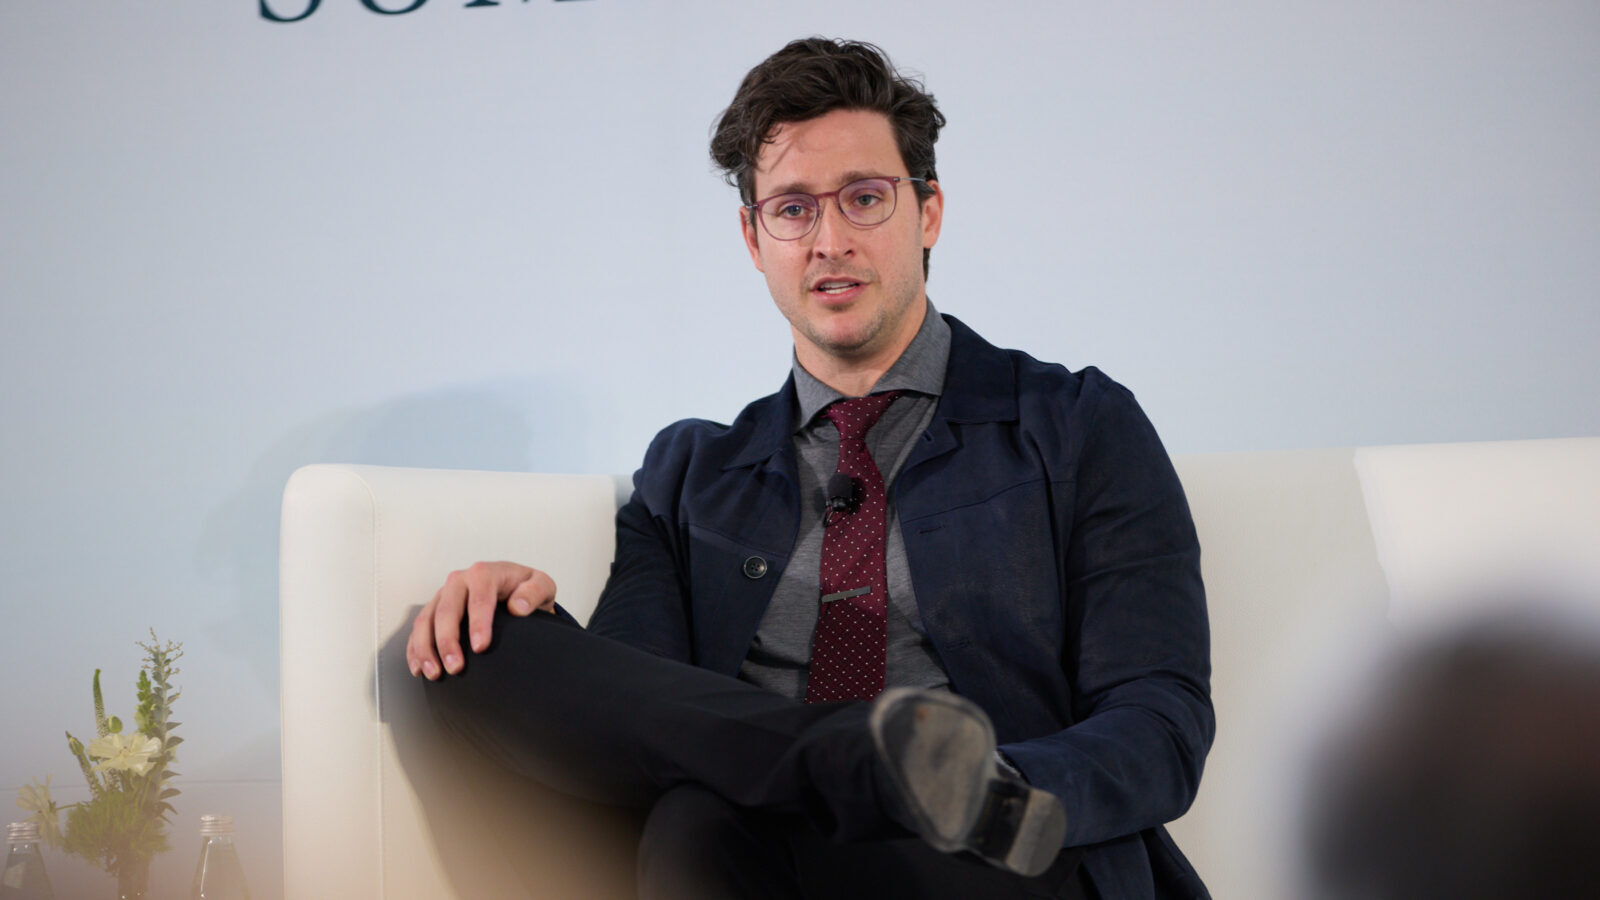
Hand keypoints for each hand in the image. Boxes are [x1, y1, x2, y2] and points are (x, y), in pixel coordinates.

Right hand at [407, 561, 555, 679]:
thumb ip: (535, 592)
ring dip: (426, 648)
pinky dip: (415, 649)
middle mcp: (459, 581)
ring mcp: (443, 595)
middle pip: (447, 610)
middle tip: (455, 668)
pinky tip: (419, 668)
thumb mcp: (542, 586)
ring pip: (426, 620)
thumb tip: (518, 607)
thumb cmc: (526, 589)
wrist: (515, 589)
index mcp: (485, 573)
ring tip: (434, 673)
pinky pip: (418, 629)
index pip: (479, 598)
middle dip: (447, 641)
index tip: (480, 647)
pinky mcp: (434, 609)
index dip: (478, 623)